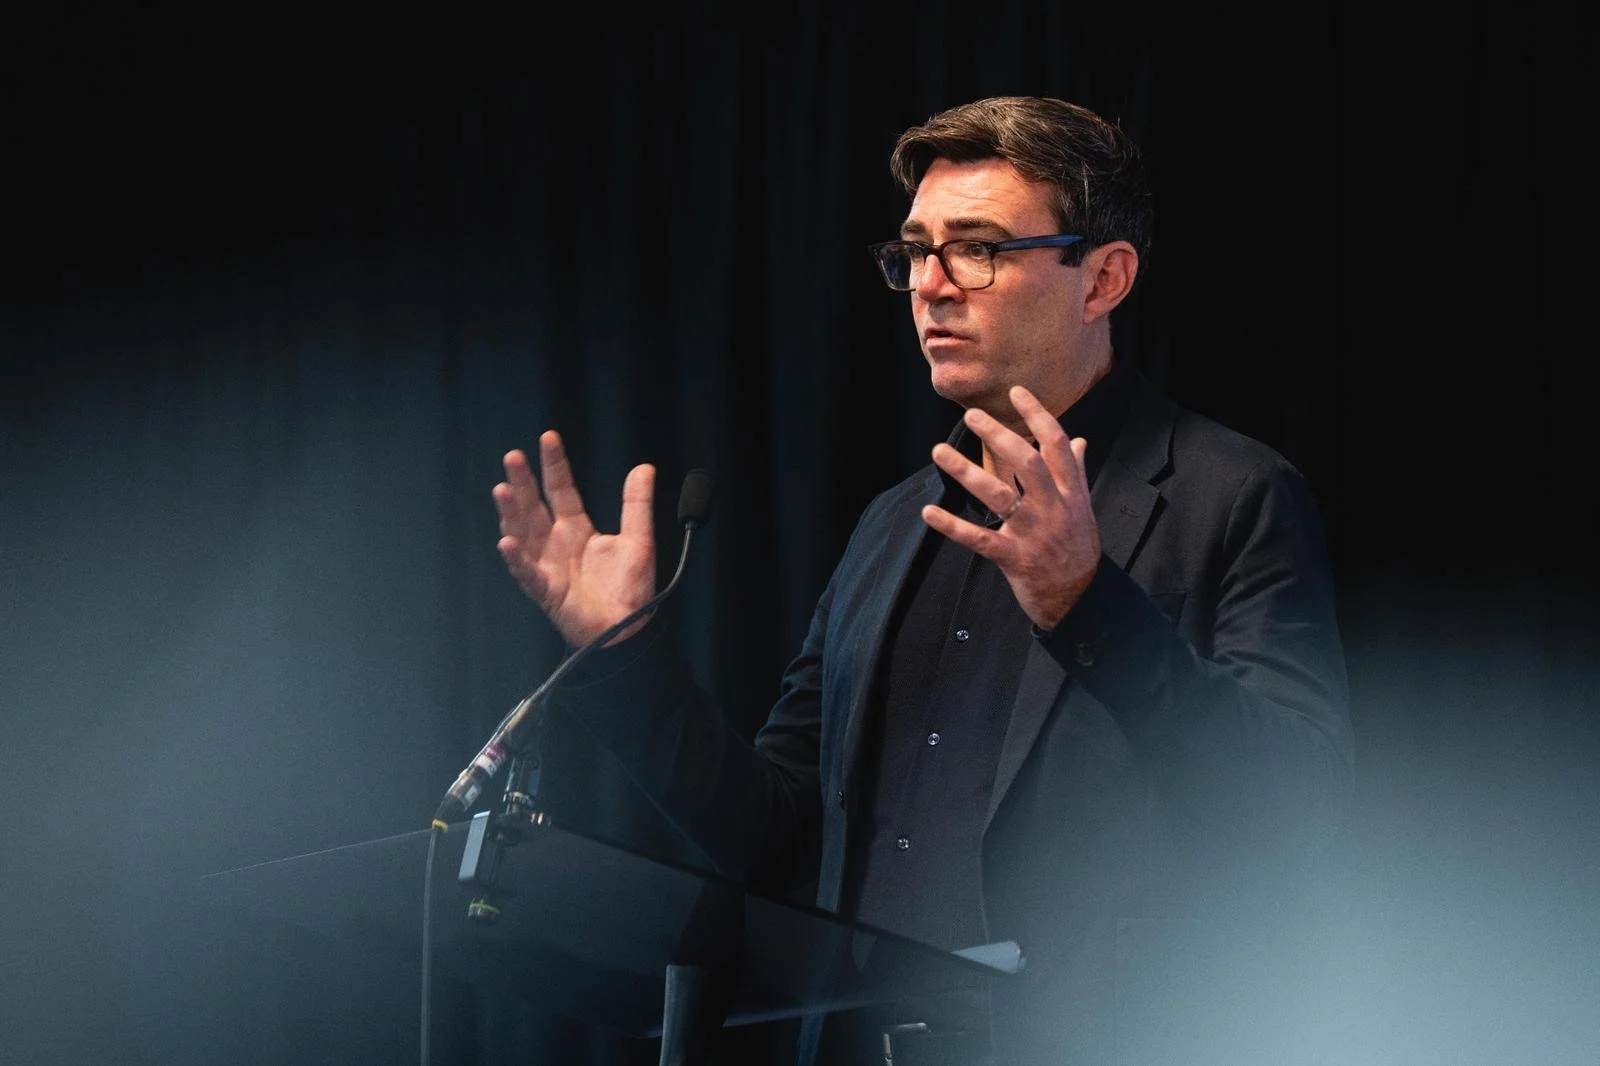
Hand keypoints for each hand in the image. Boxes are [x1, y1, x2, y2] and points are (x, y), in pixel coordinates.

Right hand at [493, 430, 656, 646]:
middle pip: (534, 507)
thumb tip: (644, 468)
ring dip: (511, 514)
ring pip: (523, 535)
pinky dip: (517, 559)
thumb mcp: (638, 539)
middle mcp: (555, 543)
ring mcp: (547, 566)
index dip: (554, 465)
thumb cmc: (630, 588)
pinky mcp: (547, 591)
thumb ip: (637, 504)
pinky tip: (507, 542)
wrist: (630, 629)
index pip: (560, 489)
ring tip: (502, 490)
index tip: (548, 438)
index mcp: (576, 529)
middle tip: (513, 457)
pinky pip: (528, 573)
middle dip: (523, 482)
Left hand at [922, 385, 1099, 629]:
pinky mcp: (1014, 559)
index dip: (1037, 415)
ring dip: (966, 472)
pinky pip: (979, 539)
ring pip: (999, 496)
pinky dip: (952, 526)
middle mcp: (1054, 507)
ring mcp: (1034, 533)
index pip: (1057, 444)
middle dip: (999, 435)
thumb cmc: (1078, 549)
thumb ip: (1076, 472)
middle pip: (1027, 462)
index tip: (1016, 392)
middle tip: (971, 416)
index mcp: (1071, 492)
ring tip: (938, 451)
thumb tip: (1079, 441)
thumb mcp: (1084, 508)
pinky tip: (929, 512)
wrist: (1081, 599)